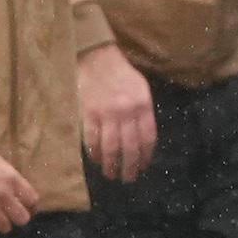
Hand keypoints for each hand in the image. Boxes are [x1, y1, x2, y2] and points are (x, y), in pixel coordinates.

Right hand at [0, 154, 39, 235]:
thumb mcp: (0, 165)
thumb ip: (10, 180)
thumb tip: (17, 192)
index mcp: (13, 180)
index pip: (32, 199)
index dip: (31, 204)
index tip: (28, 206)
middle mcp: (5, 196)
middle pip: (22, 218)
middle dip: (18, 217)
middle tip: (12, 214)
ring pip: (5, 227)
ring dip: (2, 223)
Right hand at [77, 44, 156, 184]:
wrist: (98, 59)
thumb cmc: (122, 75)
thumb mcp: (141, 90)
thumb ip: (144, 113)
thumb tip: (144, 140)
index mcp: (143, 106)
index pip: (148, 138)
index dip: (146, 156)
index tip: (143, 167)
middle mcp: (127, 112)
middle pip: (130, 148)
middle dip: (130, 167)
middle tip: (127, 178)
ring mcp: (107, 114)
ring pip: (111, 148)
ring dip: (112, 165)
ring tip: (111, 175)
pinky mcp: (89, 114)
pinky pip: (92, 140)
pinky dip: (95, 154)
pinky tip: (97, 160)